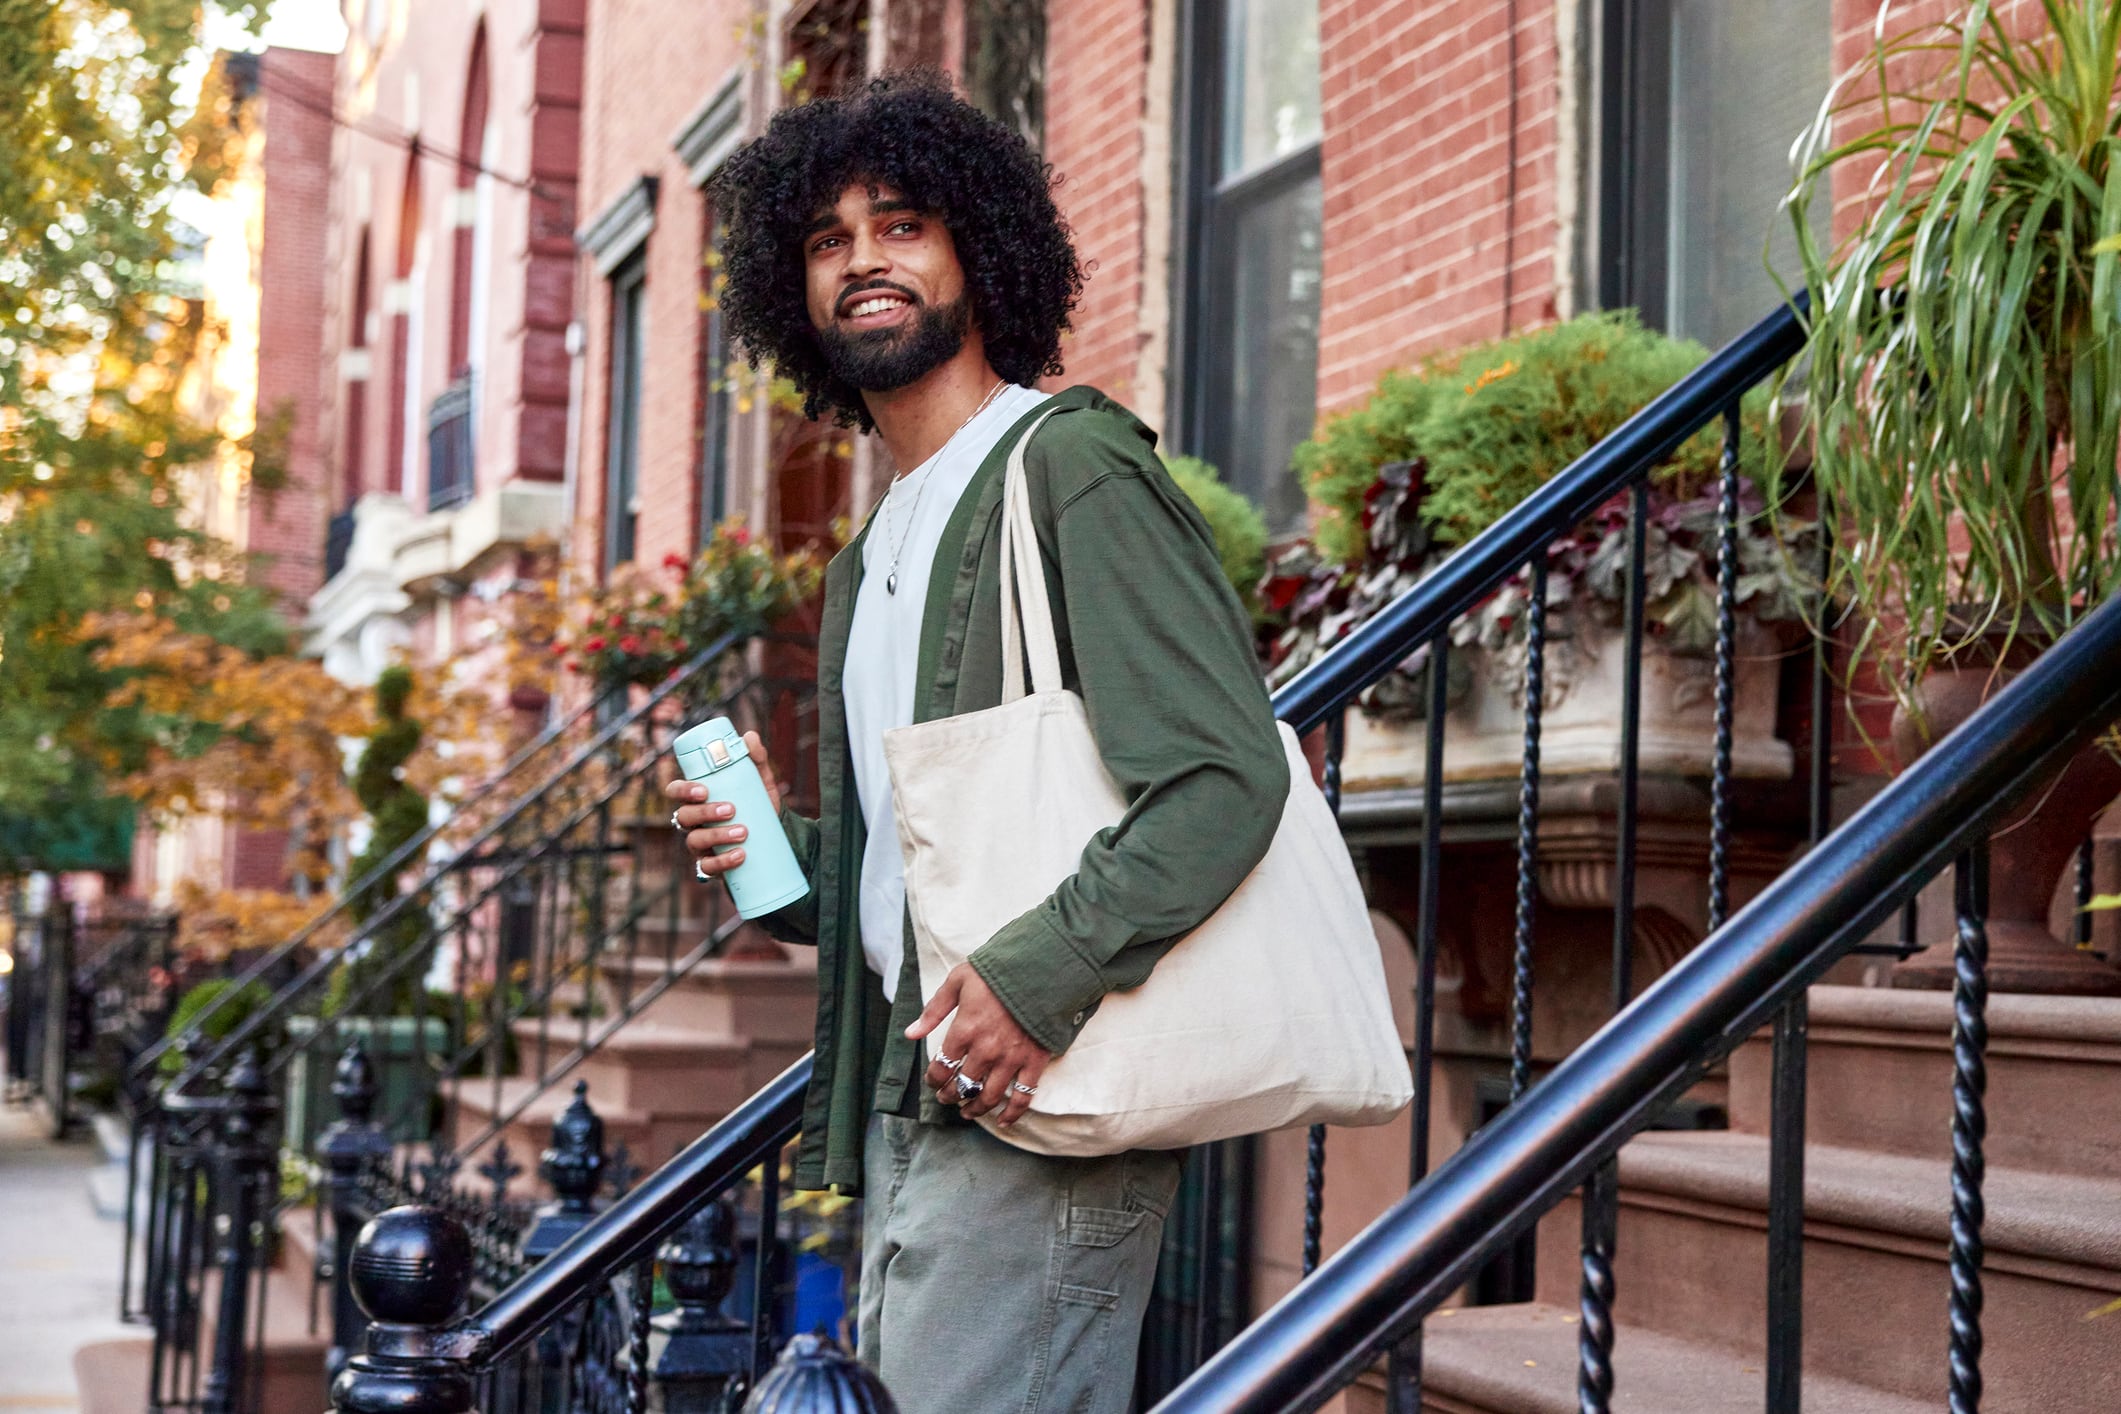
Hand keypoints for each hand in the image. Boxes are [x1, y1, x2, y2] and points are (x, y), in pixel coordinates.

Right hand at [664, 731, 782, 879]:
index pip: (675, 791)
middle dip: (705, 813)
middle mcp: (693, 822)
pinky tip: (740, 856)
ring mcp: (700, 845)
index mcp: (697, 798)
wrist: (777, 837)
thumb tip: (749, 736)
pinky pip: (707, 868)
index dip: (682, 790)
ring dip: (717, 836)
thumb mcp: (760, 781)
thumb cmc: (759, 805)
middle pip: (684, 816)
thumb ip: (755, 759)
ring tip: (744, 832)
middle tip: (731, 810)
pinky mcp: (712, 865)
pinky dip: (723, 862)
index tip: (703, 790)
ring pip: (695, 842)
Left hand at [907, 964, 1050, 1126]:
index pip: (941, 1067)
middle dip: (950, 1096)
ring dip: (974, 1109)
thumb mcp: (958, 982)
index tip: (933, 1080)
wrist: (1041, 968)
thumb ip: (934, 1010)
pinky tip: (1003, 1121)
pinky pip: (1023, 1096)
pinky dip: (1012, 1113)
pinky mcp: (1034, 1062)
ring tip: (967, 1112)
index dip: (933, 1078)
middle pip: (962, 1086)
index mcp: (964, 1031)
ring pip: (988, 1096)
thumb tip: (910, 1033)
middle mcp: (985, 1050)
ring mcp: (1011, 1059)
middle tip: (946, 1098)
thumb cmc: (997, 972)